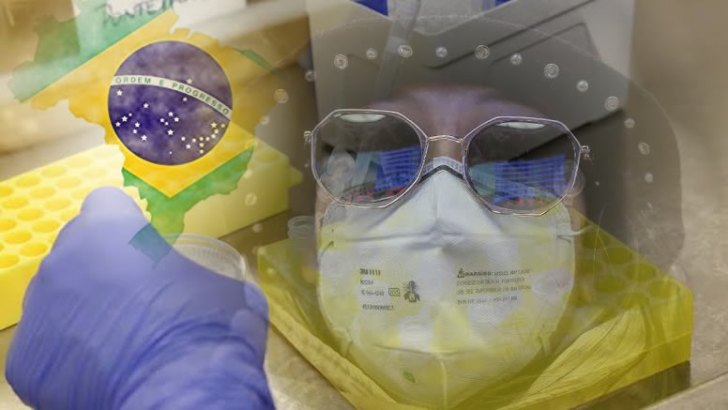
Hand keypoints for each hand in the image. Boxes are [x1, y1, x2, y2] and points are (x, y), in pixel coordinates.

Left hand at [5, 187, 273, 408]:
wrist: (182, 396)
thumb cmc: (209, 328)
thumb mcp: (223, 288)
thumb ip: (198, 274)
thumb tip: (207, 287)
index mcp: (110, 229)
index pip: (106, 204)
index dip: (127, 224)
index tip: (146, 248)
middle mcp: (63, 261)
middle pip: (77, 250)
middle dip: (102, 267)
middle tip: (137, 299)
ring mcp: (39, 310)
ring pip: (58, 297)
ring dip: (85, 309)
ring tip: (122, 340)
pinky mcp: (26, 358)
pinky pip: (48, 344)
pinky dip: (70, 354)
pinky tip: (104, 368)